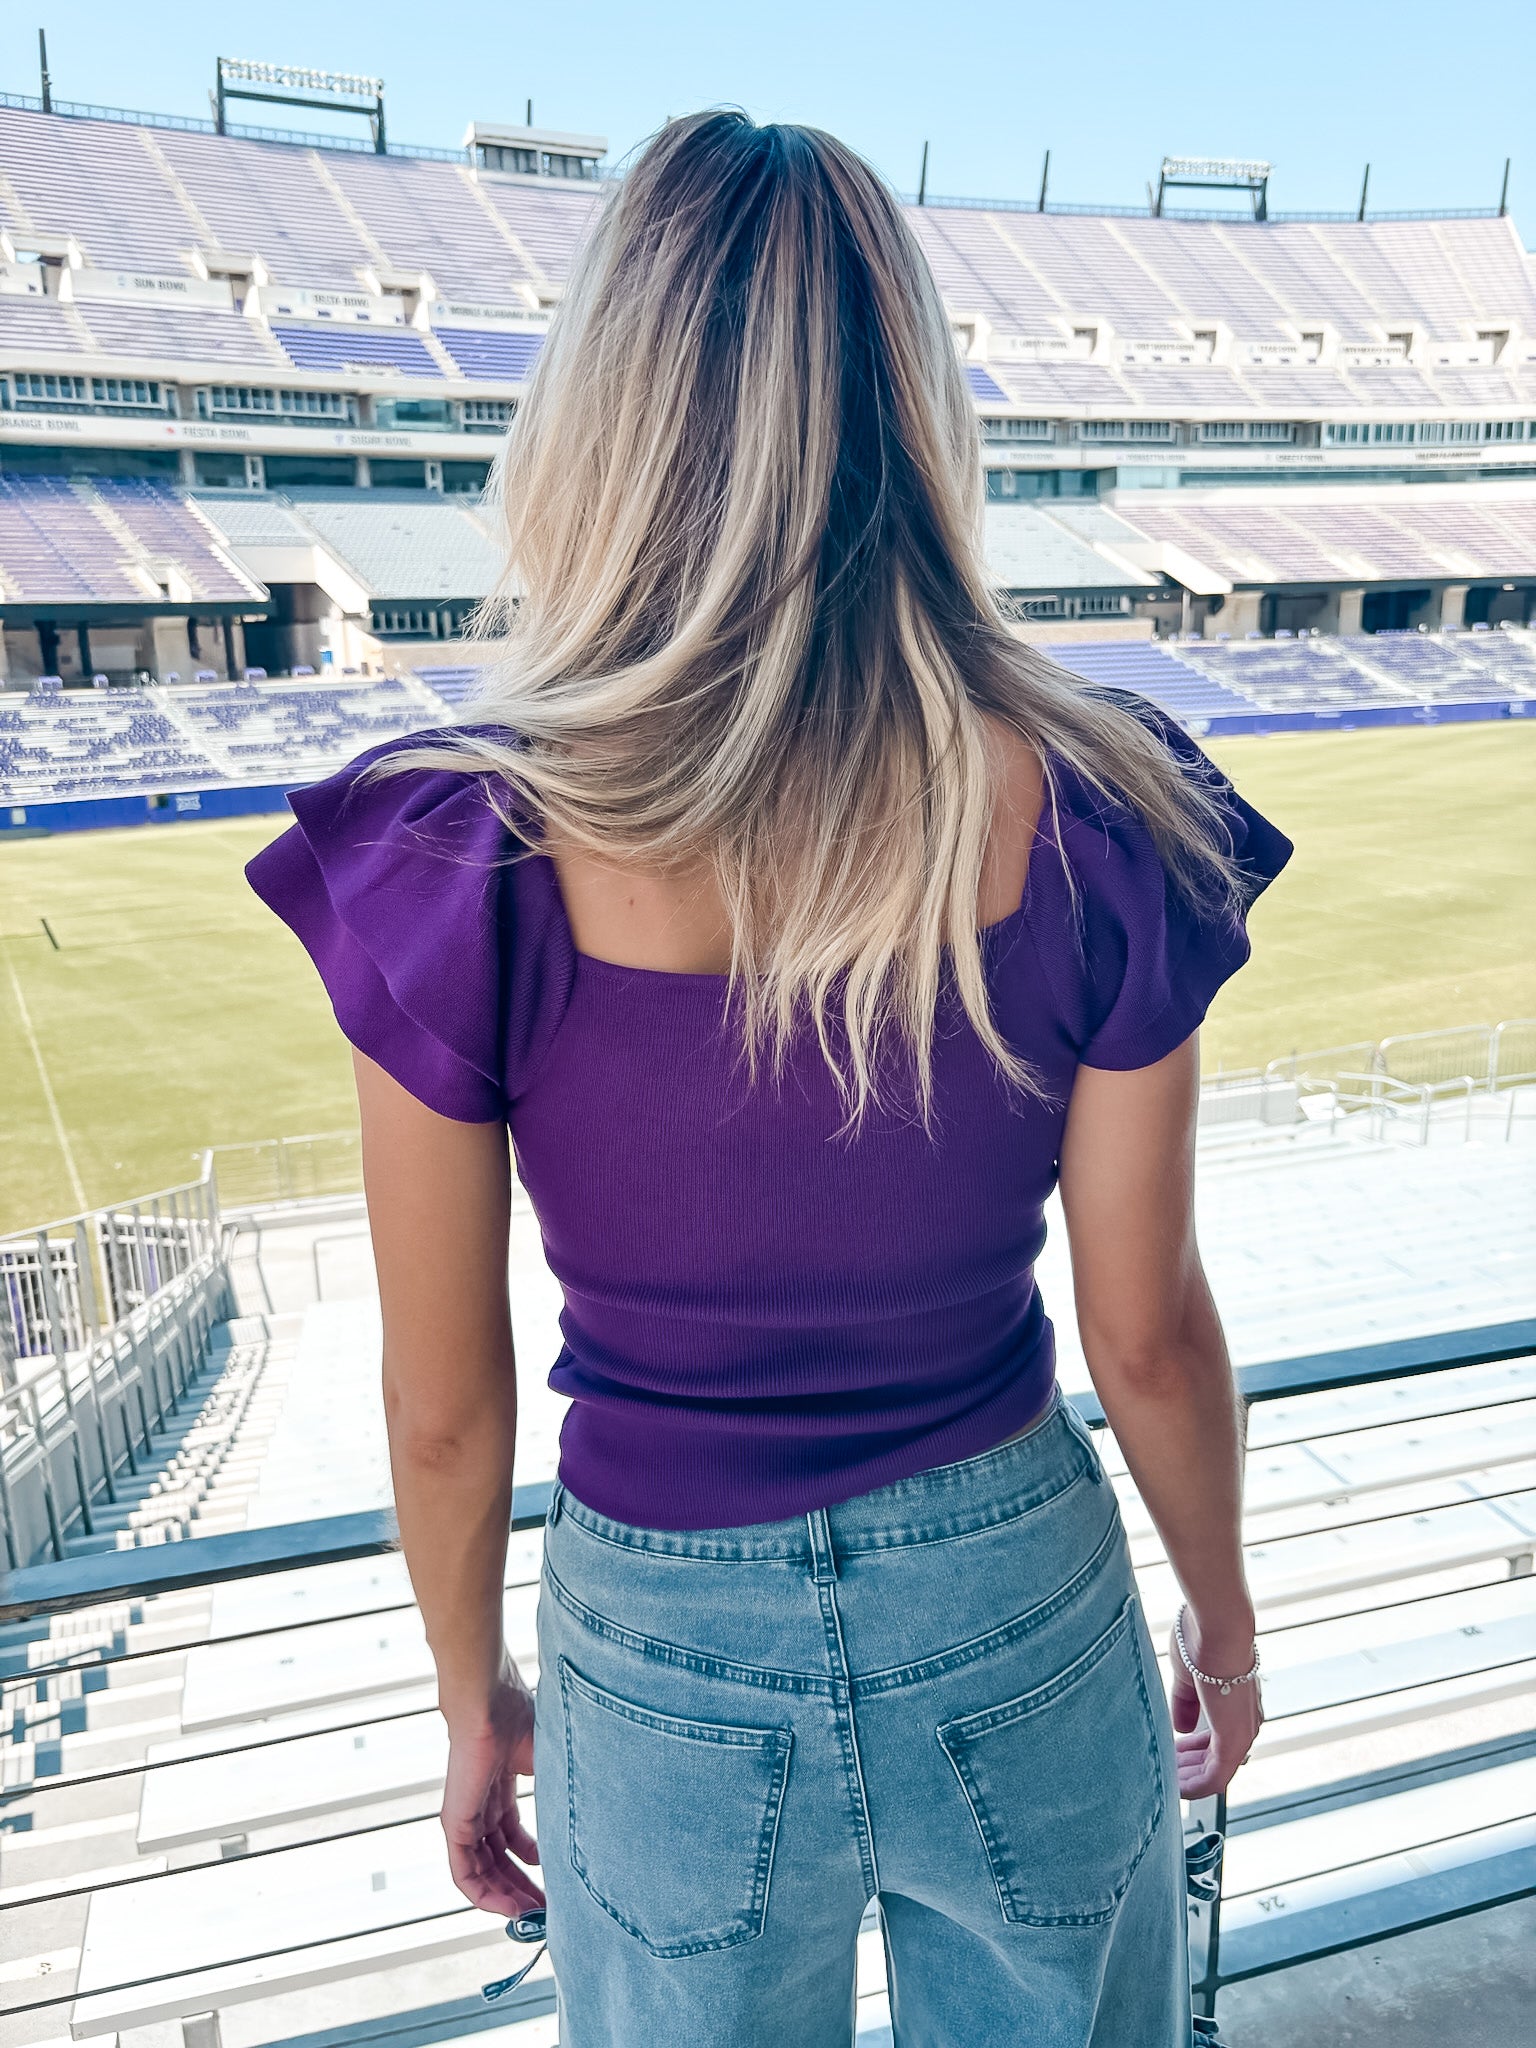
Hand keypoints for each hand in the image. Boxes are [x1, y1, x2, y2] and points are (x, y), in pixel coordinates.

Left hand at [440, 1672, 543, 1915]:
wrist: (490, 1704)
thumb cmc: (524, 1719)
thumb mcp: (552, 1766)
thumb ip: (565, 1796)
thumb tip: (598, 1823)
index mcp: (503, 1786)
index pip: (512, 1836)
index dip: (533, 1862)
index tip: (555, 1881)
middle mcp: (482, 1805)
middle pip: (499, 1859)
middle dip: (524, 1886)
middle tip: (548, 1911)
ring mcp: (466, 1816)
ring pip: (483, 1871)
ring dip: (507, 1897)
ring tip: (534, 1918)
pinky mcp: (454, 1824)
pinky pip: (464, 1873)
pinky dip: (485, 1896)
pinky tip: (509, 1911)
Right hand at [1169, 1608, 1262, 1799]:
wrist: (1217, 1627)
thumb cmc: (1202, 1639)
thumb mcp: (1188, 1676)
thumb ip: (1185, 1703)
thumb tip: (1181, 1728)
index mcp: (1237, 1704)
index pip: (1218, 1736)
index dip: (1193, 1746)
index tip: (1173, 1747)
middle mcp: (1245, 1722)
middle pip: (1216, 1758)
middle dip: (1188, 1764)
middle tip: (1165, 1766)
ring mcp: (1241, 1734)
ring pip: (1215, 1771)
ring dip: (1189, 1778)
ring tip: (1166, 1779)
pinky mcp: (1234, 1743)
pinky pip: (1214, 1778)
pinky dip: (1194, 1786)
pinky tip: (1174, 1786)